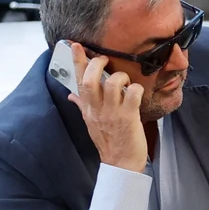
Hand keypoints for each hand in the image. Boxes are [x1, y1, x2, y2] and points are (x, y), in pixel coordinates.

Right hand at [66, 43, 146, 172]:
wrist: (121, 164)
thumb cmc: (108, 142)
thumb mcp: (90, 123)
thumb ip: (81, 106)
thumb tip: (71, 95)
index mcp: (88, 109)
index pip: (78, 81)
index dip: (76, 61)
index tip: (75, 45)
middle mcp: (98, 109)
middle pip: (90, 80)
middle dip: (96, 64)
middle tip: (104, 60)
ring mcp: (113, 113)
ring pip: (112, 83)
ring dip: (120, 76)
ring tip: (125, 81)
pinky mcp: (129, 117)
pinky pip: (132, 94)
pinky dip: (136, 89)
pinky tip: (137, 92)